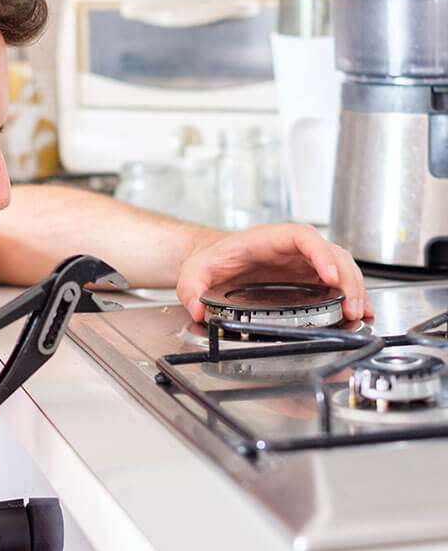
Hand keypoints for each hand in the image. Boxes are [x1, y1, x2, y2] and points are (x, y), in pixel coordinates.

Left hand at [176, 224, 373, 322]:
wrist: (213, 260)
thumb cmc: (210, 259)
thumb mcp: (194, 273)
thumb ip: (191, 289)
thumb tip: (197, 310)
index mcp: (266, 240)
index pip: (302, 237)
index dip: (320, 254)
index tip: (330, 275)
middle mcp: (290, 248)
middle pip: (330, 253)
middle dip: (346, 279)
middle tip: (350, 307)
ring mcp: (301, 261)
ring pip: (339, 266)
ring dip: (353, 288)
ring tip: (358, 313)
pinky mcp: (306, 276)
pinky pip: (335, 281)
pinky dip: (349, 294)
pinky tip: (358, 312)